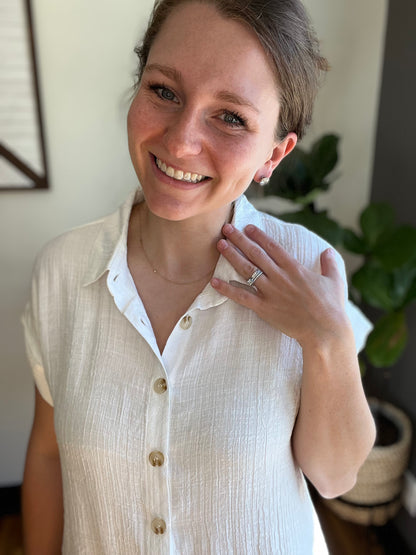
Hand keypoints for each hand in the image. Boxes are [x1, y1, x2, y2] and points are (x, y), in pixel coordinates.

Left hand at [211, 223, 349, 348]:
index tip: (247, 227)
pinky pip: (241, 296)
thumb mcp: (334, 281)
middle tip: (226, 228)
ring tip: (220, 245)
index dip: (258, 235)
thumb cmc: (332, 307)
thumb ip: (330, 263)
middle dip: (239, 239)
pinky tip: (214, 282)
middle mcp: (279, 276)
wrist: (325, 331)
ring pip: (246, 269)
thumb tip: (328, 251)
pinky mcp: (264, 308)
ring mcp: (270, 291)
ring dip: (231, 256)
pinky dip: (227, 289)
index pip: (272, 246)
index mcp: (295, 268)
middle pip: (255, 253)